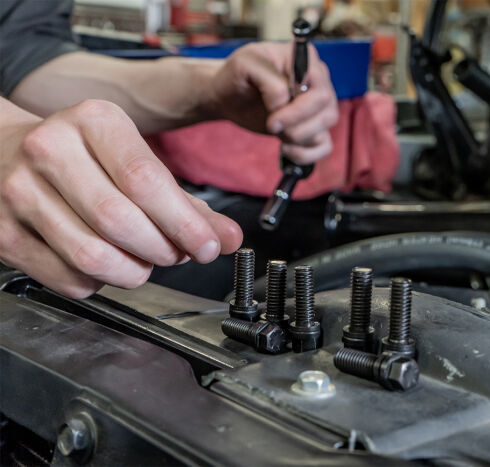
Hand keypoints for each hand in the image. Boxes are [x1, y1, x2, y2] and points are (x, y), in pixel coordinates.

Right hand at [0, 99, 241, 297]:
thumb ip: (186, 202)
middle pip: (121, 221)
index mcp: (92, 121)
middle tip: (177, 254)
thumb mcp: (134, 160)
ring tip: (145, 262)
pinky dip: (100, 284)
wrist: (5, 151)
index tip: (208, 246)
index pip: (145, 180)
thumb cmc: (84, 157)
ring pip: (93, 256)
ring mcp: (19, 192)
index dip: (184, 223)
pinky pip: (68, 278)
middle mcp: (50, 150)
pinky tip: (108, 265)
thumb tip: (227, 238)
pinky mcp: (3, 233)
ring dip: (134, 272)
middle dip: (162, 250)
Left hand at [204, 42, 338, 164]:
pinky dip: (306, 154)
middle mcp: (318, 82)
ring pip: (326, 130)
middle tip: (272, 126)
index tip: (272, 118)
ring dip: (299, 139)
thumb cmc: (238, 75)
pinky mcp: (312, 127)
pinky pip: (324, 146)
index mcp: (307, 61)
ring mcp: (318, 106)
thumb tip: (285, 103)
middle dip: (298, 127)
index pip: (320, 91)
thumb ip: (269, 80)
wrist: (230, 96)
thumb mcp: (245, 66)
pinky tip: (286, 149)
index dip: (299, 110)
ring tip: (276, 134)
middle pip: (328, 113)